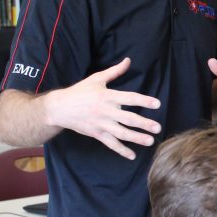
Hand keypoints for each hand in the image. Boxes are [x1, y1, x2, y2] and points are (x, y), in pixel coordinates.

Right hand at [43, 57, 161, 159]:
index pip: (129, 98)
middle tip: (158, 128)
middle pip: (128, 118)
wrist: (59, 108)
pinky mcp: (96, 134)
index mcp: (107, 96)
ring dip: (136, 138)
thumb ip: (114, 71)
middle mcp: (106, 111)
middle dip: (144, 124)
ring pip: (121, 133)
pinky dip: (121, 150)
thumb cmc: (80, 91)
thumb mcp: (96, 79)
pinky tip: (132, 156)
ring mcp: (101, 124)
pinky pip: (111, 144)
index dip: (144, 101)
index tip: (157, 104)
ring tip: (150, 141)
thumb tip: (128, 61)